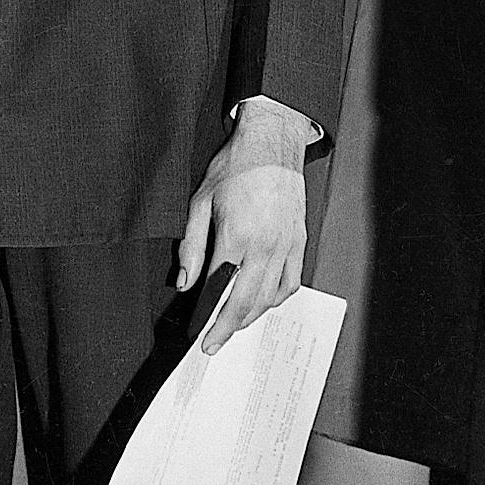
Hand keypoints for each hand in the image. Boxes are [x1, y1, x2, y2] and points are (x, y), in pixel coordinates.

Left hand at [177, 97, 312, 354]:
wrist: (272, 141)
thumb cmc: (236, 166)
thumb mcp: (201, 201)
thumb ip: (192, 246)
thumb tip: (184, 282)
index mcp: (238, 236)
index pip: (220, 290)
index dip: (209, 318)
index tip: (200, 335)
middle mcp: (265, 245)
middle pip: (247, 302)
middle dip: (229, 328)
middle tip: (215, 343)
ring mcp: (286, 244)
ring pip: (271, 297)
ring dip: (252, 316)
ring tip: (235, 323)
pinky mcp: (299, 240)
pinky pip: (292, 281)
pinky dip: (277, 298)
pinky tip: (264, 301)